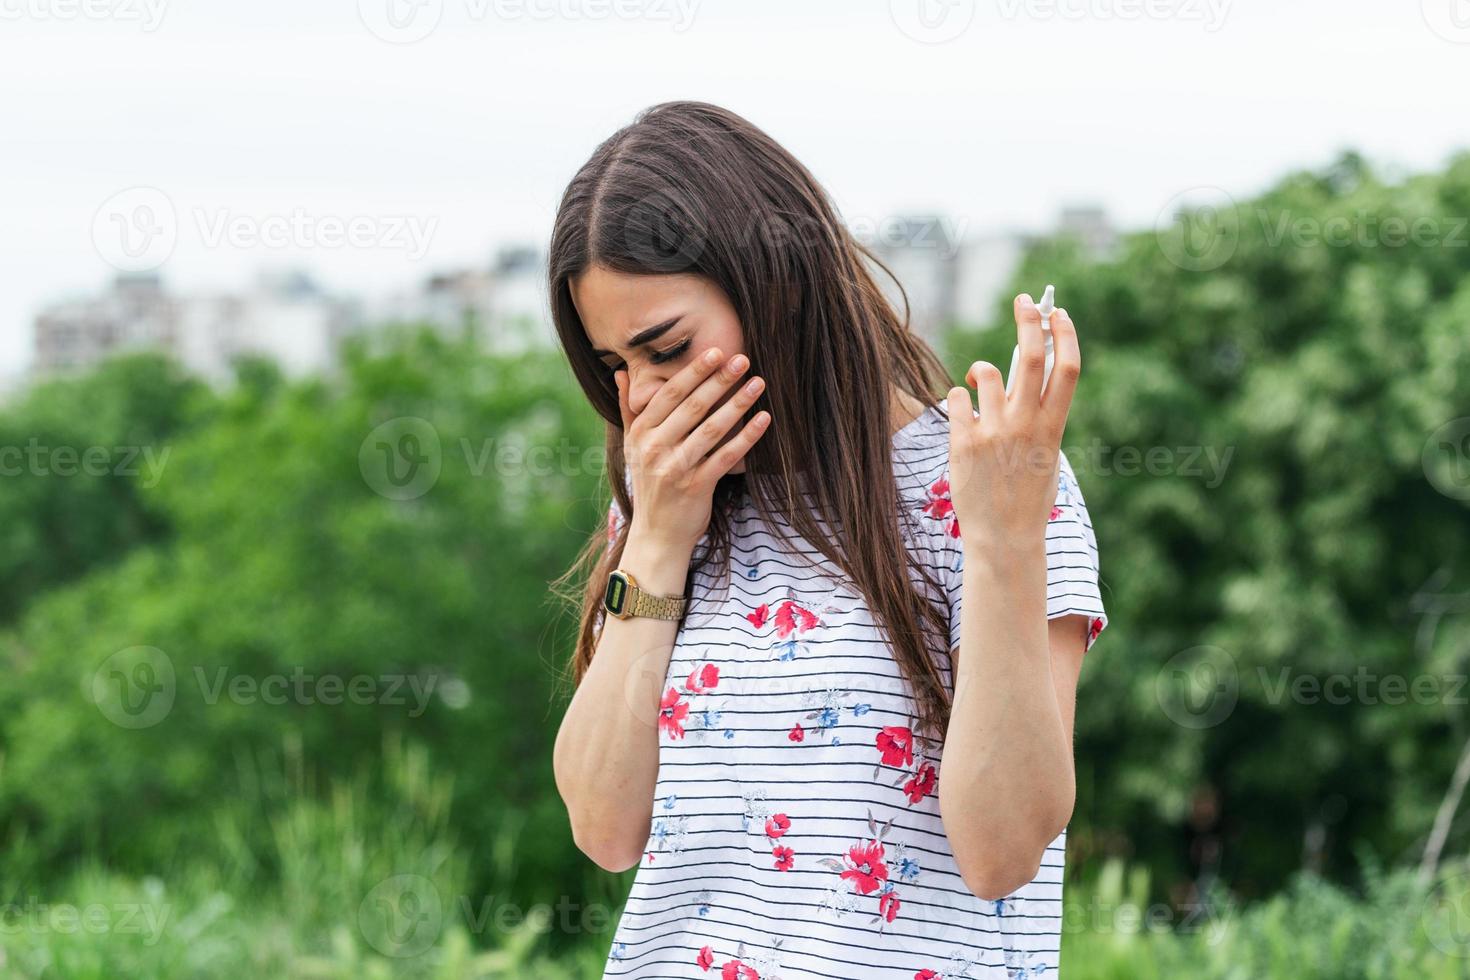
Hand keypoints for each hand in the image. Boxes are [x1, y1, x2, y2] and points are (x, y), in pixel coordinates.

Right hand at [614, 347, 769, 551]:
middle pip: (693, 406)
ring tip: (758, 383)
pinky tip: (764, 419)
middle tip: (743, 359)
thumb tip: (618, 373)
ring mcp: (676, 468)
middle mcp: (655, 448)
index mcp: (641, 434)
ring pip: (712, 429)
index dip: (693, 372)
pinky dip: (747, 437)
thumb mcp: (632, 447)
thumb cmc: (651, 485)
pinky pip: (726, 456)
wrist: (657, 534)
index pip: (669, 395)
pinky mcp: (697, 486)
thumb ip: (629, 409)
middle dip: (719, 380)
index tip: (715, 352)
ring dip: (737, 403)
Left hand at [944, 293, 1080, 553]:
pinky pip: (957, 398)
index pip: (1066, 368)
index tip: (1058, 312)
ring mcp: (994, 432)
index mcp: (1053, 428)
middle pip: (1031, 355)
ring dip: (982, 370)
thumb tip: (1029, 372)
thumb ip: (1040, 415)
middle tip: (1022, 300)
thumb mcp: (1046, 454)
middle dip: (1029, 319)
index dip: (1064, 334)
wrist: (1003, 539)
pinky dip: (959, 398)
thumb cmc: (1026, 495)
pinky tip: (963, 416)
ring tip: (979, 383)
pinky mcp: (964, 442)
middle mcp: (1026, 425)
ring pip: (988, 373)